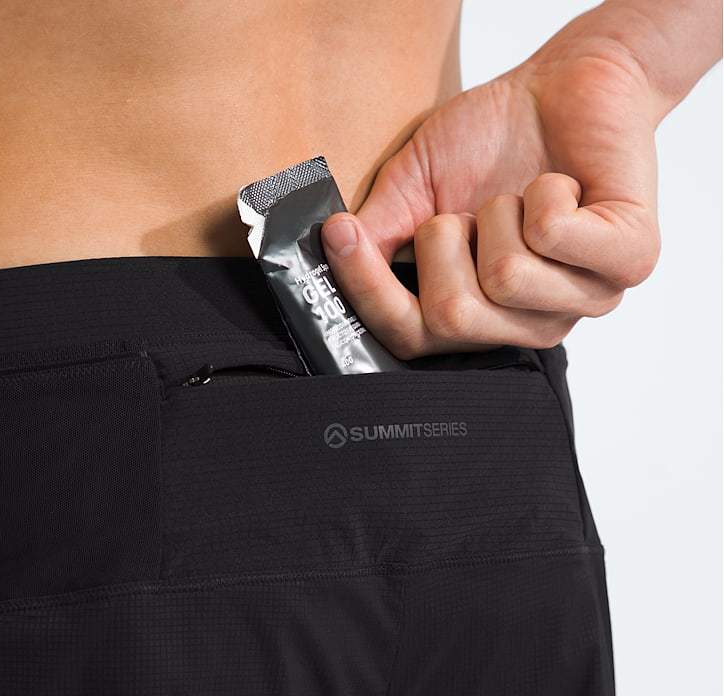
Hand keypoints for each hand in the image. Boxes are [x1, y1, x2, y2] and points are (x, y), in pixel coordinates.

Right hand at [321, 12, 665, 356]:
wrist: (563, 86)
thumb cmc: (489, 143)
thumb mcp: (413, 190)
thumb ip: (377, 237)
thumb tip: (333, 260)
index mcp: (477, 317)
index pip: (411, 339)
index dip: (370, 290)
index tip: (341, 235)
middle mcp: (528, 325)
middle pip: (453, 318)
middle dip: (443, 241)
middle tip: (469, 210)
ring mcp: (585, 301)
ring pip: (506, 277)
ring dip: (499, 212)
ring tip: (520, 197)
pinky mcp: (631, 260)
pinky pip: (555, 237)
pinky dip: (545, 193)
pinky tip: (563, 188)